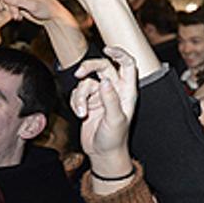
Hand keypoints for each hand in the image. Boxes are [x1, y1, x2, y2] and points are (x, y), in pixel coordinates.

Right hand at [0, 0, 76, 27]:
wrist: (53, 18)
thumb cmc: (49, 10)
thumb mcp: (34, 5)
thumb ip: (18, 1)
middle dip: (9, 6)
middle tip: (16, 14)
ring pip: (6, 1)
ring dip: (9, 10)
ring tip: (18, 16)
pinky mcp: (19, 2)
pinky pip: (7, 4)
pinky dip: (2, 8)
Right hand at [71, 46, 137, 175]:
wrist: (102, 153)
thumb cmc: (115, 139)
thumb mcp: (115, 119)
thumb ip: (111, 100)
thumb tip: (106, 81)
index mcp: (127, 92)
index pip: (127, 65)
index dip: (120, 53)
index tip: (108, 49)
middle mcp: (115, 90)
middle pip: (103, 67)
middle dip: (89, 68)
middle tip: (79, 74)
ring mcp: (101, 96)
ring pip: (86, 81)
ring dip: (80, 96)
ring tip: (82, 112)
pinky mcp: (88, 102)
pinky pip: (77, 93)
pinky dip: (76, 102)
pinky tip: (80, 114)